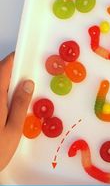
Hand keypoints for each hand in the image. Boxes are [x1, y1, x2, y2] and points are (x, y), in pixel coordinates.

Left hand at [0, 53, 33, 170]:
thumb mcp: (13, 130)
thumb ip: (21, 104)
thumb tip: (27, 83)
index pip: (3, 68)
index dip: (15, 59)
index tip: (26, 56)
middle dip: (13, 72)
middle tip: (29, 79)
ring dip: (8, 84)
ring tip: (22, 94)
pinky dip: (4, 95)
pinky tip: (11, 106)